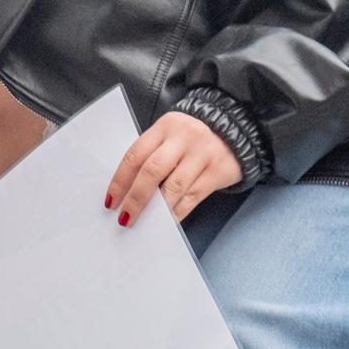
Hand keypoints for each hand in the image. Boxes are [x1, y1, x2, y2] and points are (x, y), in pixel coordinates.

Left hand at [105, 111, 241, 225]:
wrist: (237, 129)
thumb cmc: (193, 138)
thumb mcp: (171, 136)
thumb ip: (153, 156)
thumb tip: (130, 192)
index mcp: (165, 126)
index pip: (136, 155)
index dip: (120, 181)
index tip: (111, 201)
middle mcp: (183, 138)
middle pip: (152, 171)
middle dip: (136, 198)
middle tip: (126, 217)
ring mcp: (202, 154)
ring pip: (174, 187)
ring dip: (157, 209)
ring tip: (146, 222)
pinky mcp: (217, 170)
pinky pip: (193, 197)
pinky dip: (177, 212)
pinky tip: (168, 221)